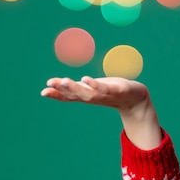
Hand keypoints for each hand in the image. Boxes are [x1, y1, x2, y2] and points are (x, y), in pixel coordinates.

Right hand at [41, 76, 161, 148]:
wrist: (135, 99)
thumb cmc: (111, 92)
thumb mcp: (91, 90)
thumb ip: (76, 88)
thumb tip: (58, 83)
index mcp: (86, 96)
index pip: (69, 96)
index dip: (56, 94)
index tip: (43, 91)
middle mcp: (93, 97)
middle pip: (76, 94)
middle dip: (63, 89)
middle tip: (50, 84)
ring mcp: (105, 95)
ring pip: (88, 93)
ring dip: (75, 87)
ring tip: (64, 80)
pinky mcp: (116, 90)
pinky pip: (104, 88)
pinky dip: (94, 85)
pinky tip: (86, 79)